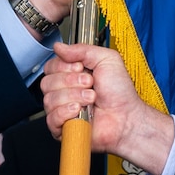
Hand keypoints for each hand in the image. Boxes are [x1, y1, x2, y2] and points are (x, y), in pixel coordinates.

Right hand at [41, 42, 174, 173]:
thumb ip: (82, 49)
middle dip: (71, 82)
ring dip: (74, 96)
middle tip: (90, 84)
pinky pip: (52, 118)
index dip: (64, 67)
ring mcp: (62, 110)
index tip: (81, 68)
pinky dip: (66, 112)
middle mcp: (64, 91)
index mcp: (71, 75)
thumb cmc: (120, 92)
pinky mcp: (62, 128)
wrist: (127, 116)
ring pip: (50, 99)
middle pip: (47, 82)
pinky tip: (79, 110)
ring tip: (91, 99)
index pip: (50, 67)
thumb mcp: (106, 59)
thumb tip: (59, 46)